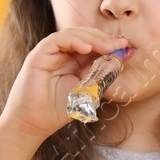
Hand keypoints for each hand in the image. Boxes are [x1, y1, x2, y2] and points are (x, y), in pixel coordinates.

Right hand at [0, 28, 130, 143]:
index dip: (108, 43)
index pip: (92, 44)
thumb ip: (101, 75)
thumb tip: (119, 60)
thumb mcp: (87, 90)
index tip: (125, 48)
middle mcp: (60, 55)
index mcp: (72, 61)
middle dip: (103, 39)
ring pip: (71, 34)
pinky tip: (87, 49)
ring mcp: (48, 54)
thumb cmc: (58, 110)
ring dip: (92, 39)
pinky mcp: (37, 57)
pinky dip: (73, 41)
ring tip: (107, 48)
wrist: (34, 125)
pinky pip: (56, 40)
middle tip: (119, 46)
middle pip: (83, 36)